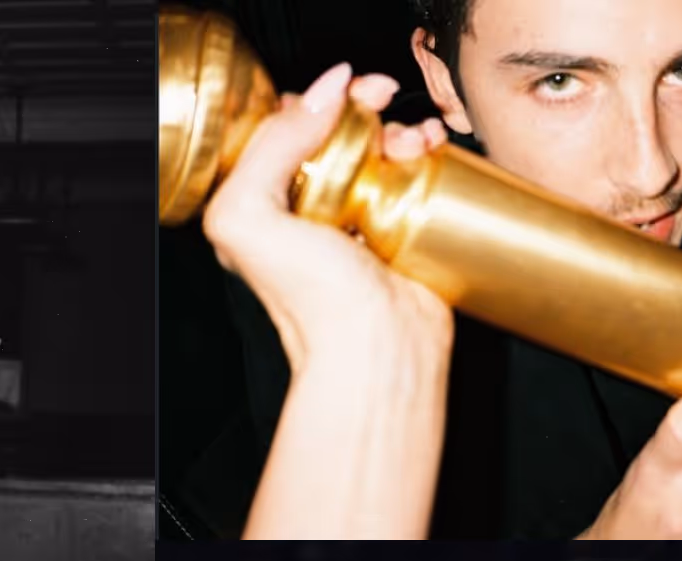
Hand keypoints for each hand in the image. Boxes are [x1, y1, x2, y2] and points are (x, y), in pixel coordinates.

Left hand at [201, 64, 453, 377]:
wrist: (377, 349)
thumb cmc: (310, 300)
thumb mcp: (249, 217)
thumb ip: (268, 148)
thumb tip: (320, 95)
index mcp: (261, 205)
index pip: (282, 131)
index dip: (313, 101)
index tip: (344, 90)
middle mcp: (306, 209)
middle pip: (336, 133)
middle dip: (363, 107)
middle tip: (382, 98)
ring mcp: (356, 218)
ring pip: (378, 147)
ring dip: (399, 126)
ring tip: (412, 138)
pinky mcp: (400, 227)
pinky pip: (412, 173)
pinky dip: (425, 151)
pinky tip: (432, 147)